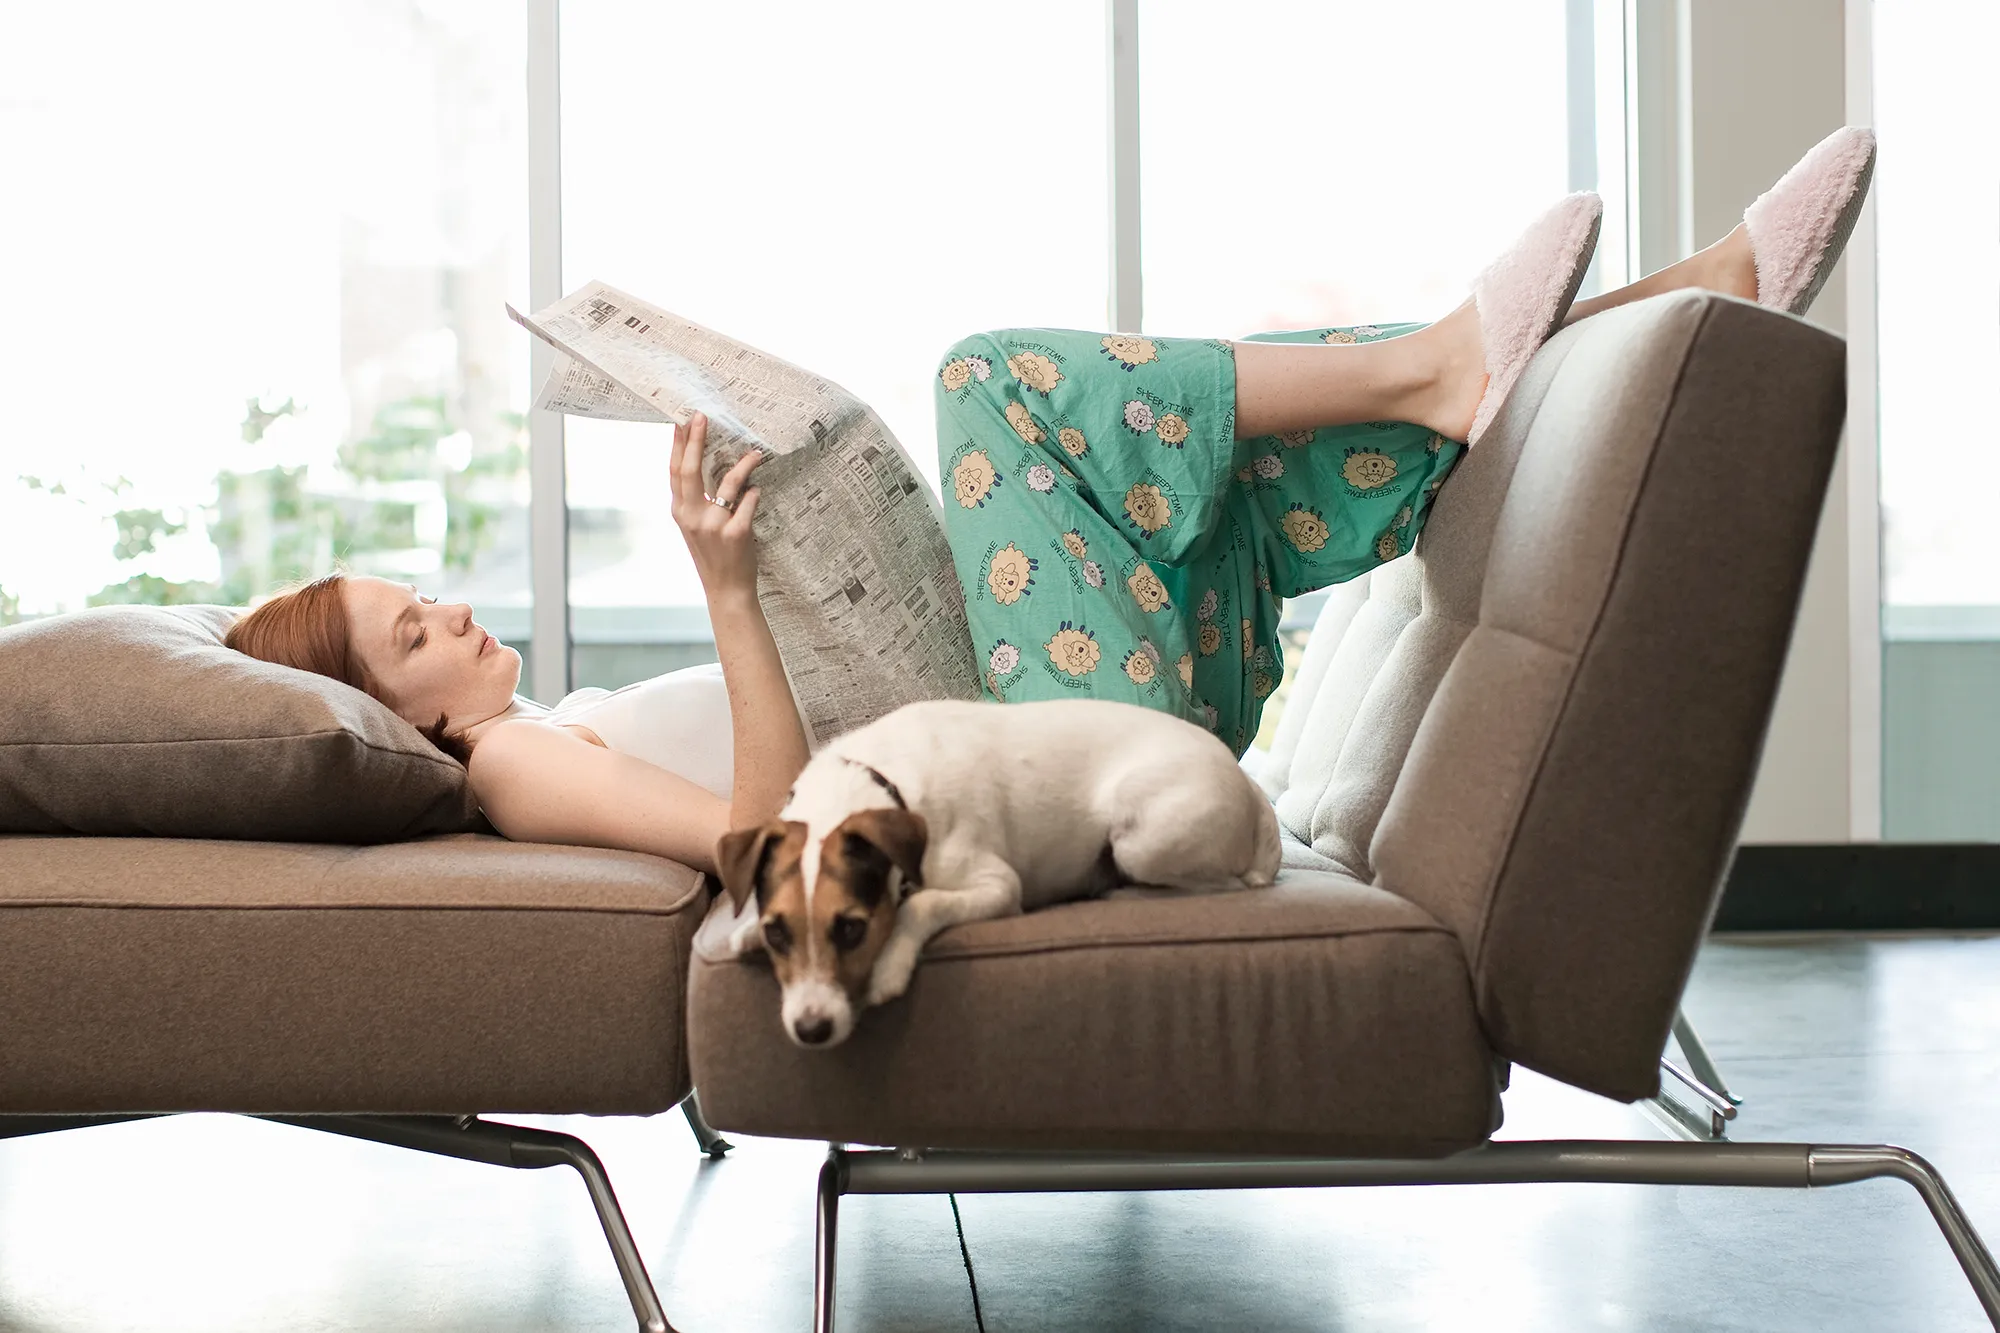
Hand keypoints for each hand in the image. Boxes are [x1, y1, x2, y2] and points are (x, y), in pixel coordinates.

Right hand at [670, 412, 765, 602]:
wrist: (727, 590)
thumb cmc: (713, 556)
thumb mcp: (695, 528)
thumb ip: (696, 502)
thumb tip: (706, 466)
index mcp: (680, 513)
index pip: (675, 473)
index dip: (677, 446)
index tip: (681, 422)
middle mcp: (692, 517)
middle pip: (691, 471)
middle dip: (695, 440)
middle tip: (702, 417)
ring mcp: (713, 526)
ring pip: (727, 484)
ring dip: (743, 466)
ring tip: (754, 453)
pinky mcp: (736, 534)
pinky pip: (748, 503)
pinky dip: (754, 494)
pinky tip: (758, 489)